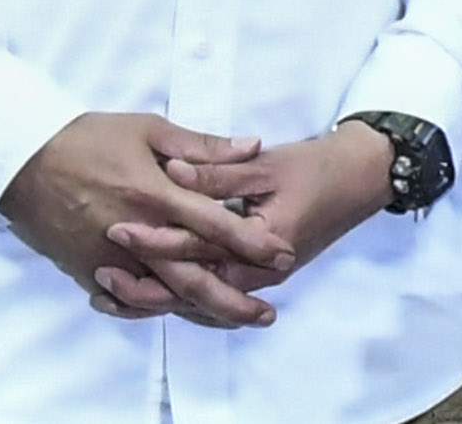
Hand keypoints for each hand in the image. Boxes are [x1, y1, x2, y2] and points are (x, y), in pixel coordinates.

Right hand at [0, 114, 286, 325]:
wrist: (21, 161)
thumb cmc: (88, 138)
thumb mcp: (149, 129)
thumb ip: (202, 146)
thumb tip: (253, 147)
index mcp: (154, 196)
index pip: (213, 227)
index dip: (250, 244)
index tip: (282, 255)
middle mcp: (134, 236)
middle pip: (190, 278)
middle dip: (230, 299)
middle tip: (265, 313)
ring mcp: (107, 259)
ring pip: (160, 294)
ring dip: (197, 309)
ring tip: (231, 318)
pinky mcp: (85, 269)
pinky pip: (125, 298)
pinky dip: (152, 308)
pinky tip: (176, 312)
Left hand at [96, 126, 395, 323]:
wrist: (362, 178)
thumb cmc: (318, 167)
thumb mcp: (268, 165)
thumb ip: (218, 170)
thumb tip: (171, 169)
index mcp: (261, 244)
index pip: (198, 248)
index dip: (155, 239)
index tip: (116, 227)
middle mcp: (257, 272)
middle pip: (192, 289)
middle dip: (143, 284)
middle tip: (100, 271)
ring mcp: (257, 276)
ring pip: (198, 297)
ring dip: (154, 295)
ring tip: (107, 288)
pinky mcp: (254, 272)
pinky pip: (209, 291)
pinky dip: (175, 292)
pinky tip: (143, 287)